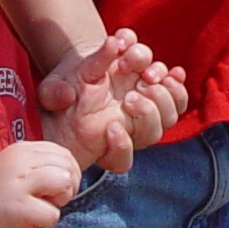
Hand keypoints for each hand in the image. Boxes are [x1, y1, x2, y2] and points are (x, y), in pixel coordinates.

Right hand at [0, 140, 80, 227]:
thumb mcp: (17, 167)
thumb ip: (41, 164)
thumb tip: (71, 173)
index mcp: (23, 150)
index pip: (63, 154)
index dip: (69, 172)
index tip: (56, 188)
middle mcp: (21, 161)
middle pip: (67, 167)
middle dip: (68, 187)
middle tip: (51, 199)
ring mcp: (19, 184)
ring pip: (63, 183)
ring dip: (60, 201)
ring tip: (43, 207)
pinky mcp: (18, 208)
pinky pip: (52, 214)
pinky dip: (47, 222)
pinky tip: (32, 222)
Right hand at [38, 30, 186, 172]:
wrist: (82, 67)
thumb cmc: (65, 85)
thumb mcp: (51, 89)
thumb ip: (54, 94)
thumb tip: (66, 95)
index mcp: (102, 141)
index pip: (120, 160)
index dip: (121, 148)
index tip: (111, 127)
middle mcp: (128, 130)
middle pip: (151, 134)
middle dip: (146, 113)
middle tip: (130, 95)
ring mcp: (146, 112)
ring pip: (168, 114)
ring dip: (162, 94)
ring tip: (146, 74)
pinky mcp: (156, 92)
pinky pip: (177, 96)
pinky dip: (176, 84)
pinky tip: (173, 73)